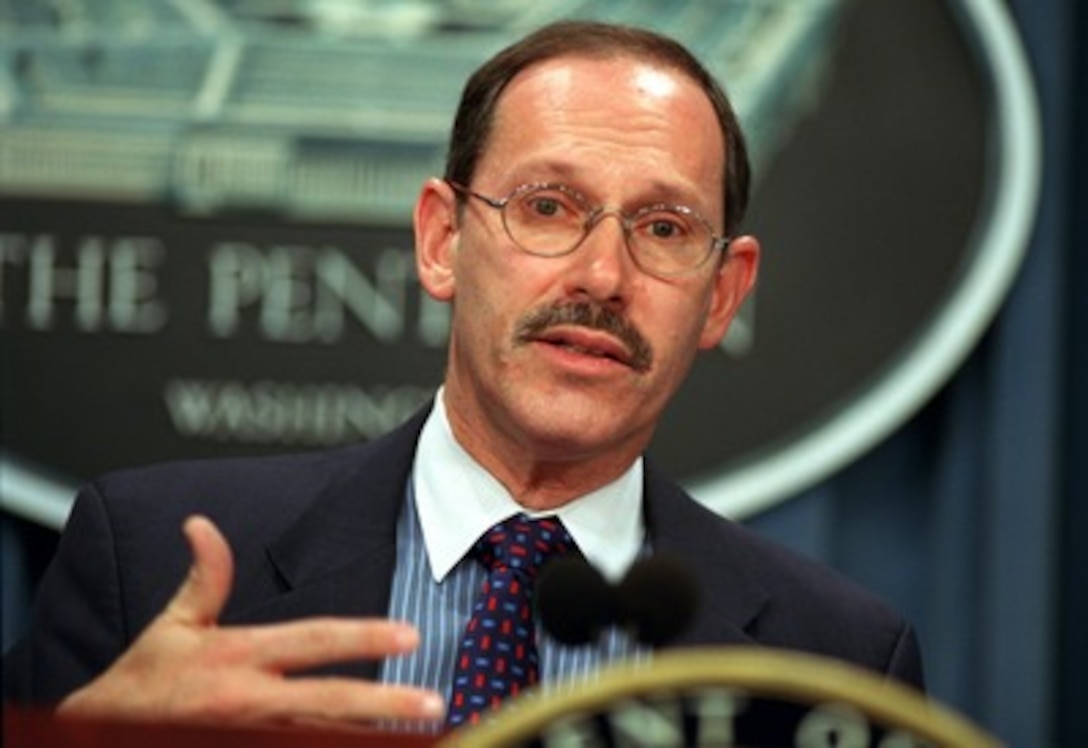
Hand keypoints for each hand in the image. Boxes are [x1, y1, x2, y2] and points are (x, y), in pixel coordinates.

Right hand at [57, 515, 445, 726]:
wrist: (99, 735)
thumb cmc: (140, 685)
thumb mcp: (171, 628)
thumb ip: (204, 580)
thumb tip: (202, 525)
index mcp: (237, 657)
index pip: (313, 641)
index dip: (363, 635)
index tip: (407, 636)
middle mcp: (250, 701)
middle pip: (329, 700)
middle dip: (384, 703)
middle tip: (431, 702)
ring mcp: (252, 736)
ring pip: (322, 736)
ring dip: (368, 735)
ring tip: (418, 734)